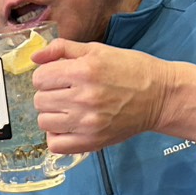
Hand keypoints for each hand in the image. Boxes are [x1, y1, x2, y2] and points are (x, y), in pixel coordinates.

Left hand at [28, 39, 195, 152]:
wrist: (161, 96)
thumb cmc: (130, 69)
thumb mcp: (98, 50)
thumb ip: (62, 49)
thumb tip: (34, 58)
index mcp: (84, 70)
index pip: (39, 77)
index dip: (46, 76)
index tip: (59, 77)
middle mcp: (84, 97)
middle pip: (39, 100)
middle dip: (48, 94)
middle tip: (66, 93)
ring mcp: (87, 122)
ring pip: (44, 122)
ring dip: (51, 115)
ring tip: (68, 109)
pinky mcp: (92, 141)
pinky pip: (55, 145)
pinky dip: (57, 136)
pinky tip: (69, 126)